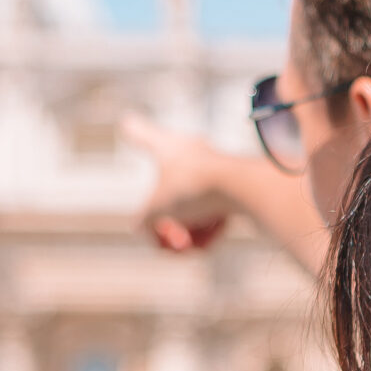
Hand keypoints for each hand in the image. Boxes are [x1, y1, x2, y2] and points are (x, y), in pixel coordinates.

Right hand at [121, 112, 239, 251]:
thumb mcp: (155, 209)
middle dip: (165, 225)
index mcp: (168, 147)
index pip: (143, 136)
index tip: (128, 122)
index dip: (133, 131)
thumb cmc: (193, 188)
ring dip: (187, 235)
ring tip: (187, 248)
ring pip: (192, 211)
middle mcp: (192, 153)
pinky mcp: (236, 189)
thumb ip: (143, 220)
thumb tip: (144, 227)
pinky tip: (205, 246)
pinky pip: (214, 217)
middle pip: (169, 194)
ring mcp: (214, 171)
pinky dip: (207, 234)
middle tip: (166, 245)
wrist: (243, 188)